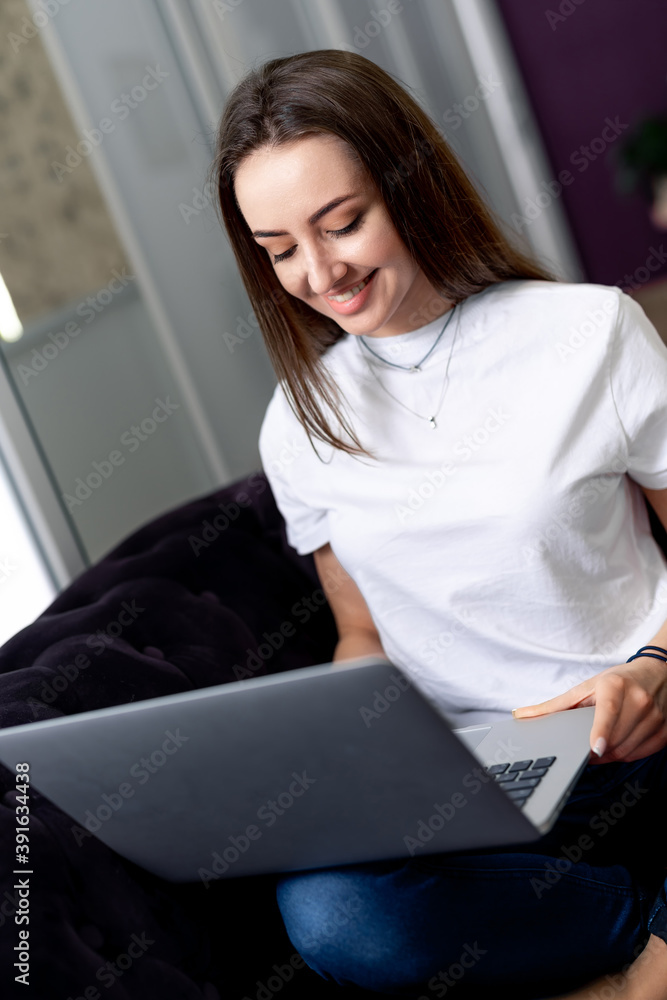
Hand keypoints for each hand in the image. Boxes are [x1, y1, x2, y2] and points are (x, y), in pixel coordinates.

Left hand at [512, 657, 666, 763]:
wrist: (657, 673)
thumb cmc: (618, 681)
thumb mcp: (585, 688)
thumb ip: (554, 706)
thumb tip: (520, 715)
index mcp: (615, 685)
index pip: (608, 712)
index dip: (601, 732)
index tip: (594, 748)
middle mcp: (639, 699)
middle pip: (615, 738)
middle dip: (597, 749)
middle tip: (586, 748)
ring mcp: (655, 716)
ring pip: (628, 750)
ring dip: (610, 754)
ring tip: (602, 744)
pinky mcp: (665, 730)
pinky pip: (641, 753)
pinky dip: (627, 754)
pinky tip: (619, 744)